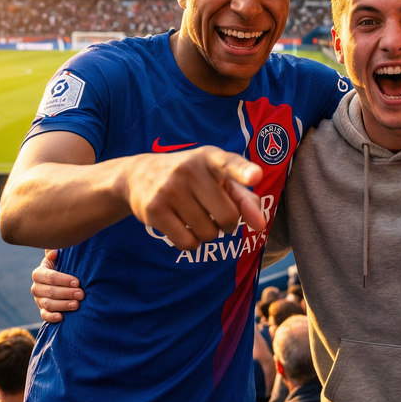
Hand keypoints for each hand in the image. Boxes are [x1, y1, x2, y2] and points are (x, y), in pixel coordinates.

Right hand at [32, 250, 83, 323]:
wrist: (62, 280)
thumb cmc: (63, 266)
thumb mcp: (60, 258)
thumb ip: (56, 254)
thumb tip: (53, 252)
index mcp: (39, 273)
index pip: (50, 277)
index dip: (64, 280)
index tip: (77, 282)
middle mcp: (36, 287)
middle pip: (50, 291)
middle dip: (67, 293)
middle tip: (81, 294)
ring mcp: (38, 300)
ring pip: (48, 304)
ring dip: (63, 305)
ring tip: (77, 305)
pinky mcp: (42, 310)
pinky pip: (44, 315)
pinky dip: (52, 317)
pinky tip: (62, 317)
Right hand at [124, 146, 265, 249]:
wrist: (140, 174)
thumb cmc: (193, 178)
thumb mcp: (218, 178)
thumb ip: (244, 197)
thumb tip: (261, 224)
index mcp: (210, 158)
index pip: (231, 164)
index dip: (245, 172)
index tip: (256, 177)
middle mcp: (190, 169)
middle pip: (228, 216)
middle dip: (227, 223)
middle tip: (214, 212)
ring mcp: (170, 189)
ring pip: (208, 234)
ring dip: (208, 233)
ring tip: (194, 215)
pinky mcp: (154, 210)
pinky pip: (188, 243)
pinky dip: (191, 242)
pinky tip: (182, 226)